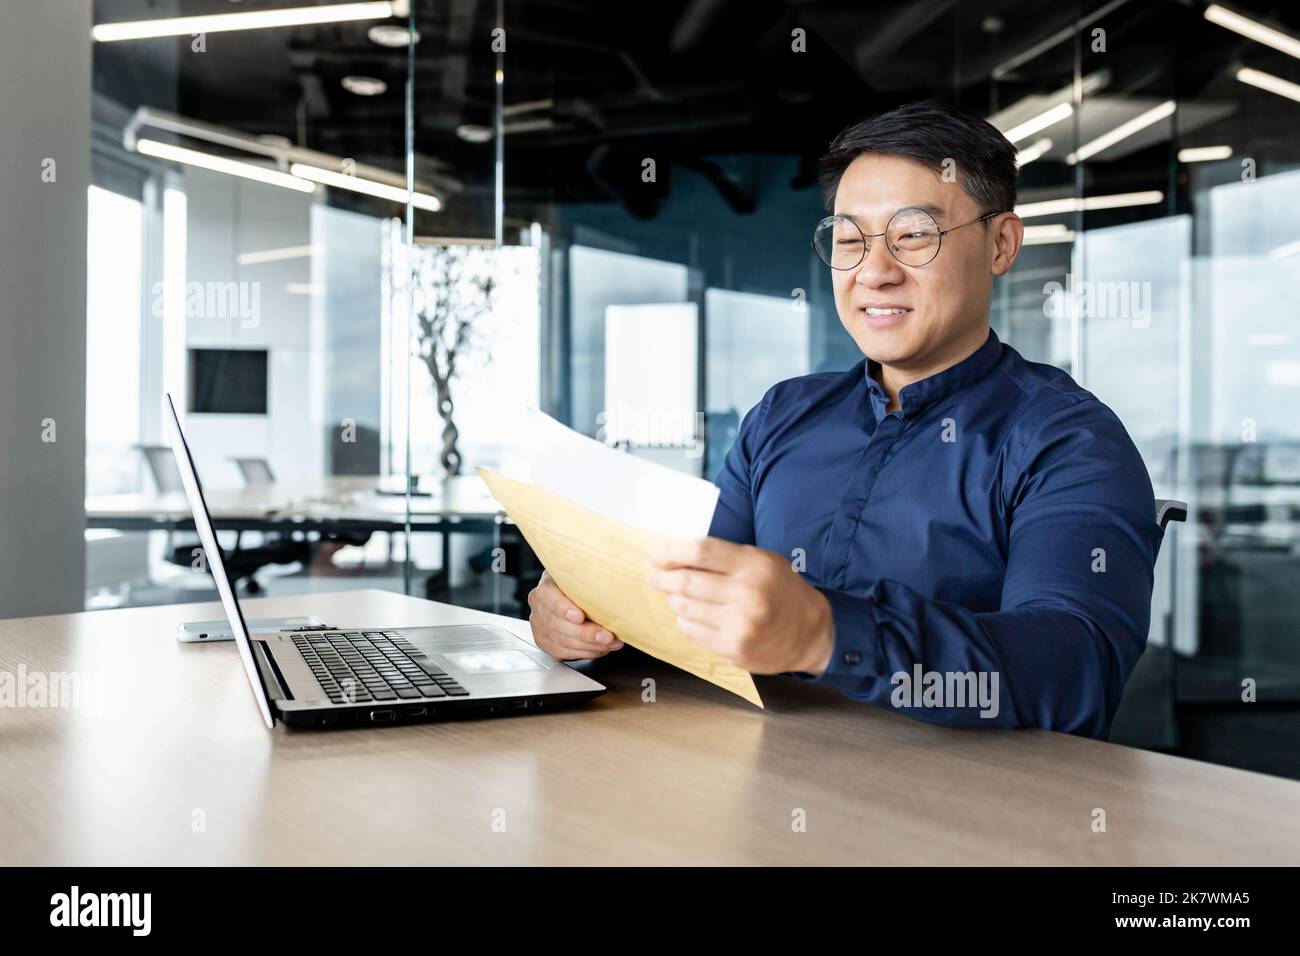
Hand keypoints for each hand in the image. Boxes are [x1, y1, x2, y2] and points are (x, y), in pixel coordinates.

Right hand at [526, 570, 624, 660]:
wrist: (572, 598)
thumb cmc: (581, 587)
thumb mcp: (584, 577)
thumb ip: (592, 580)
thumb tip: (619, 586)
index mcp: (547, 586)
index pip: (547, 595)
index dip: (563, 608)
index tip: (580, 617)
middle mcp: (539, 605)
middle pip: (556, 623)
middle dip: (585, 633)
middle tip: (607, 636)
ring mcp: (539, 625)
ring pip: (560, 641)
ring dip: (589, 645)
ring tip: (610, 643)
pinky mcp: (545, 642)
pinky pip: (563, 653)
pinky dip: (585, 652)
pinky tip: (601, 649)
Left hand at [645, 537, 833, 675]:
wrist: (811, 633)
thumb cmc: (782, 591)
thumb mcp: (763, 560)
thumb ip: (726, 556)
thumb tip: (677, 554)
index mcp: (754, 566)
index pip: (700, 552)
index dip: (671, 552)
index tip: (656, 555)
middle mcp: (747, 595)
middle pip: (686, 582)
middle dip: (662, 577)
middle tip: (653, 575)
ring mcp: (739, 626)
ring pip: (684, 608)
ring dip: (673, 599)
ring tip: (676, 594)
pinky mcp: (733, 649)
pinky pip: (692, 631)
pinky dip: (685, 620)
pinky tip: (694, 615)